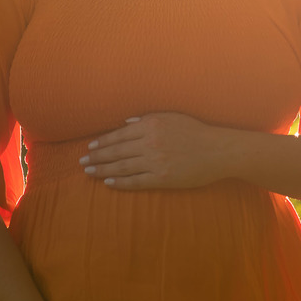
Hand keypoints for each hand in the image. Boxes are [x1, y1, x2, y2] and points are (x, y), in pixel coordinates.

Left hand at [79, 112, 226, 189]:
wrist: (218, 150)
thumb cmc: (196, 131)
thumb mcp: (172, 117)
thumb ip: (147, 119)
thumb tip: (125, 123)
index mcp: (151, 125)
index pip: (119, 134)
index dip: (102, 142)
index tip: (90, 147)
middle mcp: (150, 142)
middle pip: (116, 151)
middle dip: (96, 157)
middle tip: (82, 162)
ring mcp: (155, 161)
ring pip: (122, 166)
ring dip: (102, 170)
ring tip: (89, 172)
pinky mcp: (162, 178)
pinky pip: (136, 181)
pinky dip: (120, 182)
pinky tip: (108, 183)